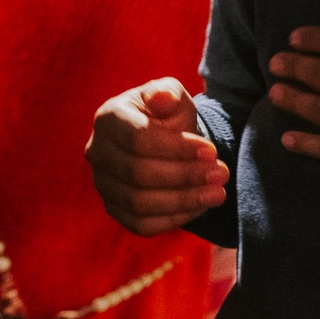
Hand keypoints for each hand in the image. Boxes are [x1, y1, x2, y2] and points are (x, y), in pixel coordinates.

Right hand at [86, 78, 230, 235]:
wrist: (163, 140)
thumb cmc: (167, 114)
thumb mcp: (173, 96)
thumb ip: (169, 94)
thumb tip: (161, 97)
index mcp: (108, 118)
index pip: (138, 138)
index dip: (176, 148)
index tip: (211, 151)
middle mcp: (98, 152)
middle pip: (138, 173)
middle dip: (185, 176)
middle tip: (221, 174)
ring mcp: (103, 184)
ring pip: (139, 203)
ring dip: (183, 200)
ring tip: (217, 193)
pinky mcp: (115, 210)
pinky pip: (141, 224)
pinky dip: (173, 219)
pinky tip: (200, 206)